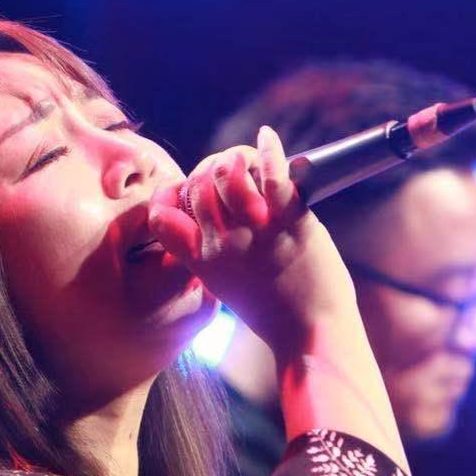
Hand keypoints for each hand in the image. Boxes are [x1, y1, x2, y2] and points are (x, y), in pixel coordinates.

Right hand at [146, 125, 355, 351]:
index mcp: (203, 262)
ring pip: (227, 173)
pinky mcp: (289, 221)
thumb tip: (211, 219)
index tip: (190, 189)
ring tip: (249, 159)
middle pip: (198, 185)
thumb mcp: (227, 289)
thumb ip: (211, 256)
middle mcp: (221, 244)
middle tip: (233, 169)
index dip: (173, 194)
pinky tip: (268, 138)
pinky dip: (267, 150)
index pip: (162, 215)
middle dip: (211, 168)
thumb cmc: (278, 316)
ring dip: (236, 158)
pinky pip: (271, 174)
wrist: (313, 337)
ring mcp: (254, 231)